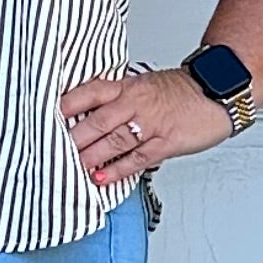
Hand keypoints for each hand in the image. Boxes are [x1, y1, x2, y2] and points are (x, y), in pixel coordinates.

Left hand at [61, 63, 233, 189]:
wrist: (216, 92)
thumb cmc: (178, 91)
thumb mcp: (142, 84)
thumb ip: (115, 98)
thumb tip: (83, 114)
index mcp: (126, 86)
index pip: (89, 93)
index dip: (67, 106)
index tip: (46, 118)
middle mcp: (136, 103)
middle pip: (97, 121)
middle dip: (73, 139)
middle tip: (52, 152)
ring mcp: (151, 123)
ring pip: (114, 141)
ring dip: (91, 157)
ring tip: (72, 168)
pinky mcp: (166, 142)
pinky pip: (138, 158)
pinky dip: (118, 169)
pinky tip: (102, 178)